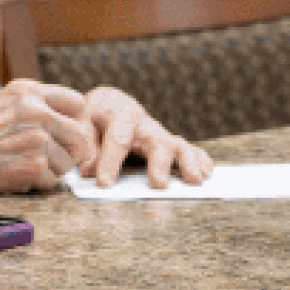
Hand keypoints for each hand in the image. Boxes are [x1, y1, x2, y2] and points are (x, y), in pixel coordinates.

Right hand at [0, 79, 96, 193]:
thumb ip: (31, 108)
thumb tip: (62, 120)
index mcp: (26, 91)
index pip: (76, 101)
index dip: (75, 121)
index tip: (66, 133)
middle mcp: (35, 110)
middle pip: (80, 135)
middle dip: (70, 151)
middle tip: (51, 159)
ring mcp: (36, 138)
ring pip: (68, 163)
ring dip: (51, 171)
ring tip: (23, 166)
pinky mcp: (32, 165)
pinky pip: (51, 182)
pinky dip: (35, 185)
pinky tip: (13, 176)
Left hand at [80, 85, 212, 187]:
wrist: (111, 104)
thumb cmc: (95, 116)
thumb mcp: (83, 123)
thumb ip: (86, 145)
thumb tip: (88, 170)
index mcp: (120, 116)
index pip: (116, 139)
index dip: (109, 161)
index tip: (104, 183)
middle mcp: (145, 125)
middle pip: (156, 141)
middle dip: (159, 164)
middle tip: (159, 185)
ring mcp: (161, 134)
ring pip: (179, 145)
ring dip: (188, 162)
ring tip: (195, 180)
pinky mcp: (171, 143)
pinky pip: (191, 150)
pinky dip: (201, 161)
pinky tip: (206, 174)